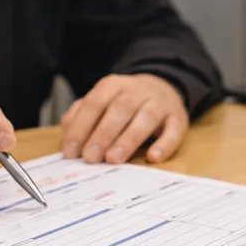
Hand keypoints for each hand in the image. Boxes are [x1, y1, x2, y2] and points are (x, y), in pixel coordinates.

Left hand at [60, 74, 188, 164]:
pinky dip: (165, 144)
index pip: (94, 104)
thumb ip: (81, 116)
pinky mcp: (178, 117)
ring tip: (114, 159)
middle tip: (91, 158)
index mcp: (113, 85)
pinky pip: (174, 130)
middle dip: (102, 134)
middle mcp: (137, 91)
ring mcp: (160, 103)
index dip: (81, 128)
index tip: (71, 152)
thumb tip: (67, 137)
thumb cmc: (125, 102)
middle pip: (119, 110)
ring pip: (145, 118)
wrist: (164, 87)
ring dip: (128, 140)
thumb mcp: (101, 101)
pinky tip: (153, 157)